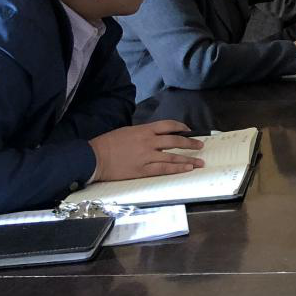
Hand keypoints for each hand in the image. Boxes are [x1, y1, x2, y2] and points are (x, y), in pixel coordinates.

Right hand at [88, 120, 203, 182]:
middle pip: (175, 141)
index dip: (181, 127)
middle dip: (190, 143)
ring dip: (189, 159)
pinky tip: (187, 169)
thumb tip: (154, 136)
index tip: (188, 130)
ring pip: (173, 157)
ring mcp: (146, 156)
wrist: (94, 157)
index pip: (168, 125)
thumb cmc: (107, 143)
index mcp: (144, 130)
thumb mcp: (127, 131)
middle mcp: (148, 142)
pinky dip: (177, 169)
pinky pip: (164, 169)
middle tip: (201, 145)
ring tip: (200, 162)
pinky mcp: (142, 170)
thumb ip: (143, 133)